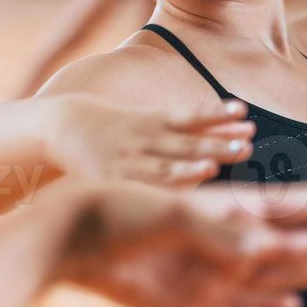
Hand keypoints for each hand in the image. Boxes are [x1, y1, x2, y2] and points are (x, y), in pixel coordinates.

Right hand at [46, 96, 255, 186]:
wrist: (58, 126)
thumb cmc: (108, 125)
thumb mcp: (143, 118)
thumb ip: (177, 125)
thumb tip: (221, 130)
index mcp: (151, 120)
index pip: (191, 116)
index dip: (216, 114)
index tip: (242, 110)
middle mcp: (144, 138)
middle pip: (187, 142)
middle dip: (220, 142)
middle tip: (249, 140)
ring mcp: (129, 161)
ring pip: (168, 165)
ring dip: (194, 164)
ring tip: (216, 165)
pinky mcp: (114, 181)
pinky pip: (143, 189)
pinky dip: (162, 191)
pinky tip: (183, 195)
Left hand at [58, 181, 306, 306]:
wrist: (75, 236)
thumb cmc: (123, 209)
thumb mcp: (174, 214)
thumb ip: (220, 231)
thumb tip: (267, 245)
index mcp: (228, 206)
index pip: (295, 204)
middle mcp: (230, 238)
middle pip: (300, 240)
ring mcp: (215, 271)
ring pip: (279, 270)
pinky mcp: (192, 301)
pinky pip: (242, 304)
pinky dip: (269, 302)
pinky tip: (297, 299)